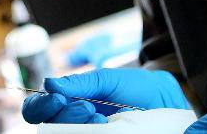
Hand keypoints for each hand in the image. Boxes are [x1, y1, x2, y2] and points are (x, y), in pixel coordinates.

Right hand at [22, 68, 189, 123]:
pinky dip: (89, 132)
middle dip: (63, 115)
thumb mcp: (108, 79)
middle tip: (87, 107)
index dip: (39, 105)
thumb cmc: (138, 88)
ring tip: (100, 116)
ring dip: (77, 124)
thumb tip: (49, 84)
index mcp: (69, 103)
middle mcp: (72, 122)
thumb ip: (80, 82)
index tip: (58, 97)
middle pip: (46, 126)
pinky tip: (106, 127)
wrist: (168, 103)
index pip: (38, 109)